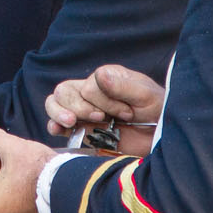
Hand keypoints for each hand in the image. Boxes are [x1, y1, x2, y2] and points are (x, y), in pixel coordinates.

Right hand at [46, 64, 165, 140]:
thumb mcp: (145, 96)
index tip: (127, 113)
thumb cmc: (157, 111)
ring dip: (59, 113)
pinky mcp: (81, 129)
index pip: (87, 85)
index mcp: (105, 78)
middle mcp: (90, 91)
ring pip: (54, 103)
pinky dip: (53, 125)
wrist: (159, 137)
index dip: (103, 101)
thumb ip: (122, 86)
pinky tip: (58, 130)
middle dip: (80, 107)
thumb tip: (99, 76)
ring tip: (72, 122)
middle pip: (64, 91)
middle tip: (102, 119)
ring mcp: (83, 110)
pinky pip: (56, 124)